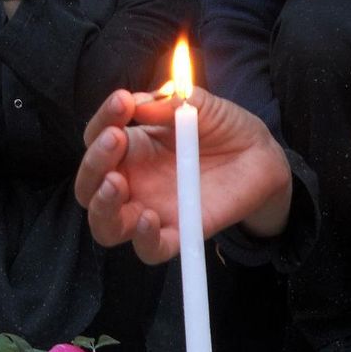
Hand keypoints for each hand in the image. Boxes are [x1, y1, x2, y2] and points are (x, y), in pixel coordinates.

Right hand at [74, 87, 291, 264]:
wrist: (261, 156)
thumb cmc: (226, 127)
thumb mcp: (203, 105)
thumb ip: (175, 101)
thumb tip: (141, 101)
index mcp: (133, 146)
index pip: (98, 137)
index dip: (103, 120)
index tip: (122, 102)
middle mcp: (134, 181)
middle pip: (89, 184)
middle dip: (94, 162)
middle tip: (115, 139)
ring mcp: (151, 209)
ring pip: (105, 224)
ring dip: (101, 204)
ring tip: (116, 183)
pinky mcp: (178, 234)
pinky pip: (149, 250)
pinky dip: (142, 239)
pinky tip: (148, 218)